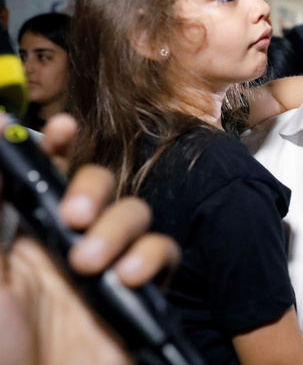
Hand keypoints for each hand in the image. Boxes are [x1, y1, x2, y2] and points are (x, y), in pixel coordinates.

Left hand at [1, 113, 179, 364]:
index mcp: (24, 233)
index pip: (45, 173)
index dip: (56, 145)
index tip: (62, 129)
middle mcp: (68, 240)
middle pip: (98, 182)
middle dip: (91, 187)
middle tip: (74, 217)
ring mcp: (107, 263)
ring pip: (133, 210)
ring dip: (117, 228)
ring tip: (90, 265)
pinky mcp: (139, 289)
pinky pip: (163, 250)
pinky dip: (150, 254)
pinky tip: (126, 278)